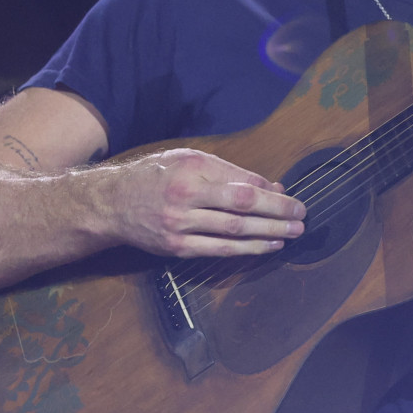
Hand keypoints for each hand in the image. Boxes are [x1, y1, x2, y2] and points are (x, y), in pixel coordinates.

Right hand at [105, 148, 305, 257]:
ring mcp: (179, 226)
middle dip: (277, 213)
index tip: (291, 197)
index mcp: (191, 171)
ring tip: (293, 233)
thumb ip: (231, 172)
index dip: (270, 193)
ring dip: (267, 234)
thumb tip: (272, 187)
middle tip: (302, 216)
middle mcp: (185, 198)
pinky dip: (246, 250)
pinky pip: (218, 251)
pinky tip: (267, 247)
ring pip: (233, 232)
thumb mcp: (191, 160)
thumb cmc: (156, 176)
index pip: (240, 184)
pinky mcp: (176, 248)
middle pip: (241, 207)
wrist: (111, 203)